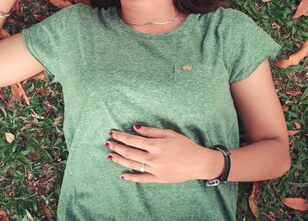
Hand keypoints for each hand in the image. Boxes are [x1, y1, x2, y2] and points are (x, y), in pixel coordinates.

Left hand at [106, 125, 222, 182]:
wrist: (199, 163)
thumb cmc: (186, 146)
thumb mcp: (170, 133)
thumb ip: (151, 131)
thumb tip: (135, 128)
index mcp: (155, 145)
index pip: (132, 140)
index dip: (120, 136)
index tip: (112, 133)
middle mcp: (152, 158)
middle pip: (129, 152)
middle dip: (117, 146)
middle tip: (108, 143)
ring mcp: (154, 169)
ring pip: (132, 164)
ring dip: (119, 159)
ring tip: (110, 155)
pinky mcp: (158, 179)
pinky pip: (141, 178)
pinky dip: (130, 177)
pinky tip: (122, 174)